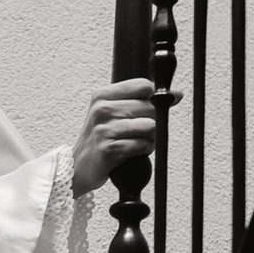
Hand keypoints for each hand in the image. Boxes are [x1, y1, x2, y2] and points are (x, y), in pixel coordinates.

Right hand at [71, 78, 155, 197]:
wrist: (77, 167)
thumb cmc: (100, 139)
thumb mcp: (113, 114)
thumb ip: (141, 102)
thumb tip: (176, 94)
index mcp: (102, 96)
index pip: (143, 86)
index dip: (156, 97)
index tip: (157, 106)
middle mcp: (102, 110)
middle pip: (149, 106)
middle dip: (153, 121)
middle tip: (143, 132)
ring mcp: (104, 130)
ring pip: (149, 126)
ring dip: (150, 138)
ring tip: (137, 142)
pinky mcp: (109, 149)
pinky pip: (142, 145)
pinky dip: (144, 150)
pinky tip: (133, 152)